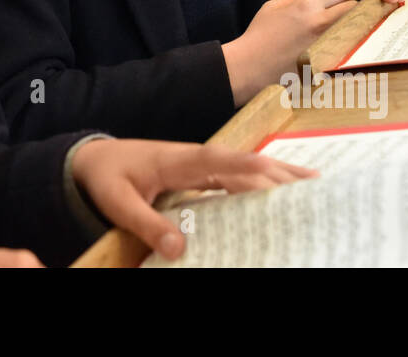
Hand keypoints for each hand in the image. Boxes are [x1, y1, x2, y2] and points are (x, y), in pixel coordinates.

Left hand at [70, 138, 316, 260]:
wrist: (94, 158)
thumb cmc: (106, 177)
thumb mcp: (118, 203)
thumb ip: (147, 223)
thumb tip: (180, 250)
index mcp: (176, 160)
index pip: (215, 162)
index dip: (244, 167)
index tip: (273, 175)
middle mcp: (194, 157)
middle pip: (240, 162)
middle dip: (275, 172)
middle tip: (313, 186)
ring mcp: (200, 163)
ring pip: (244, 167)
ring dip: (277, 174)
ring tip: (314, 185)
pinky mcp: (201, 172)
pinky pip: (237, 176)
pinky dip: (262, 180)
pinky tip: (283, 190)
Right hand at [222, 0, 357, 103]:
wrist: (250, 69)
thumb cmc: (258, 37)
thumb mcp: (272, 7)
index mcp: (306, 7)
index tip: (333, 3)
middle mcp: (321, 24)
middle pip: (354, 8)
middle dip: (350, 10)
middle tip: (340, 18)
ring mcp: (327, 45)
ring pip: (357, 29)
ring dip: (352, 29)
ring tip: (341, 34)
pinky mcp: (329, 64)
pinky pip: (348, 50)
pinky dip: (346, 48)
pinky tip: (337, 50)